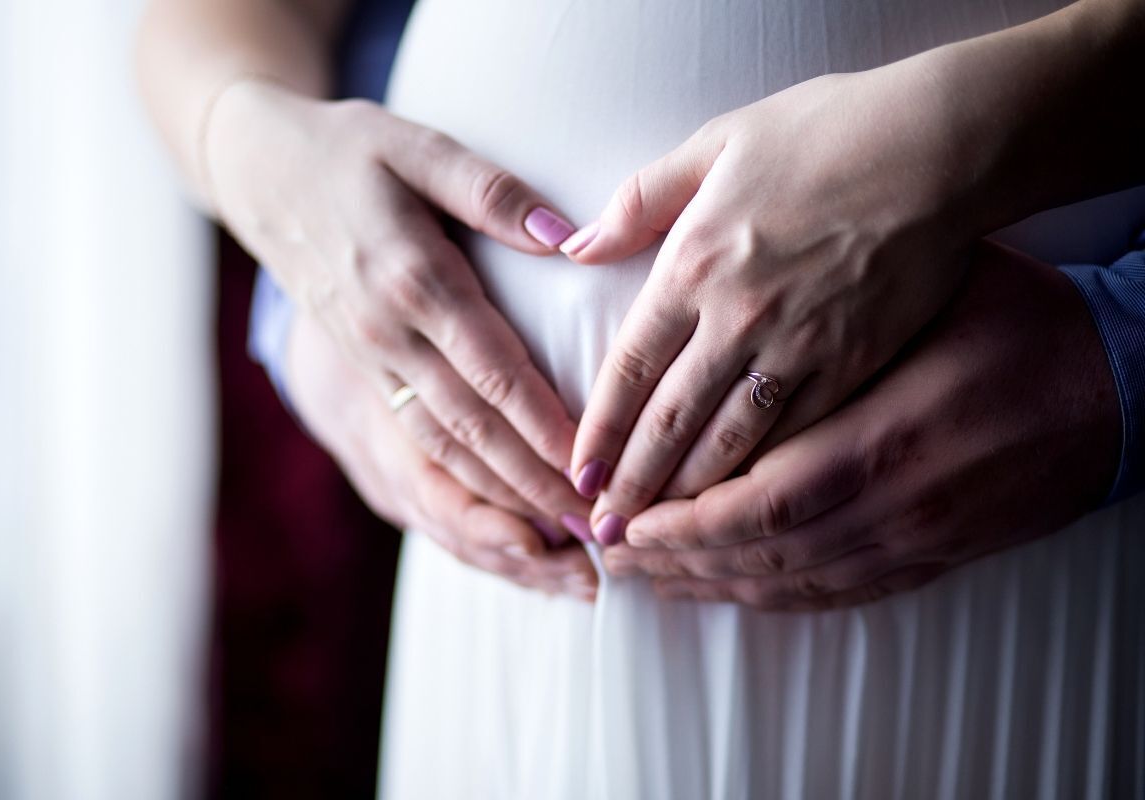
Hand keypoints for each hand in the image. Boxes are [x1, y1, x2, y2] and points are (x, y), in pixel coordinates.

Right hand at [208, 80, 591, 536]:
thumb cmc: (347, 151)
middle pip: (472, 426)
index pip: (493, 369)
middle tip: (593, 523)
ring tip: (559, 532)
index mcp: (413, 279)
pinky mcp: (364, 369)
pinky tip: (499, 504)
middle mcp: (389, 334)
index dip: (545, 423)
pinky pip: (417, 438)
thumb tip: (568, 238)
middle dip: (534, 482)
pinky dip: (460, 479)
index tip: (594, 463)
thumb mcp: (417, 147)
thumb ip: (493, 193)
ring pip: (442, 446)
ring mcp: (371, 359)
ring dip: (500, 496)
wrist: (257, 173)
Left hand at [564, 64, 982, 542]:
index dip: (598, 431)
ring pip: (729, 444)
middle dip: (633, 483)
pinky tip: (739, 510)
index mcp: (693, 267)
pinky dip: (761, 479)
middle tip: (607, 530)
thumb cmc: (825, 133)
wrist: (938, 144)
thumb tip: (576, 246)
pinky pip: (797, 438)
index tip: (578, 475)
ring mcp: (799, 349)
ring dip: (687, 496)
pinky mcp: (856, 366)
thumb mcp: (715, 144)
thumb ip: (638, 201)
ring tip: (658, 536)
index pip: (627, 369)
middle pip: (670, 421)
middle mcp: (737, 319)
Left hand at [603, 242, 1118, 610]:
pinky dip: (775, 596)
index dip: (681, 514)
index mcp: (885, 425)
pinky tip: (730, 591)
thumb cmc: (1022, 315)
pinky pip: (841, 593)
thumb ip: (836, 307)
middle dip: (676, 552)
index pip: (757, 489)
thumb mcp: (938, 284)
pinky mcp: (937, 555)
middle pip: (762, 544)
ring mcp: (918, 535)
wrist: (1124, 388)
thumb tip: (737, 305)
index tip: (620, 512)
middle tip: (610, 550)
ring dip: (711, 580)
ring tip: (647, 575)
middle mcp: (895, 496)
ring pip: (795, 577)